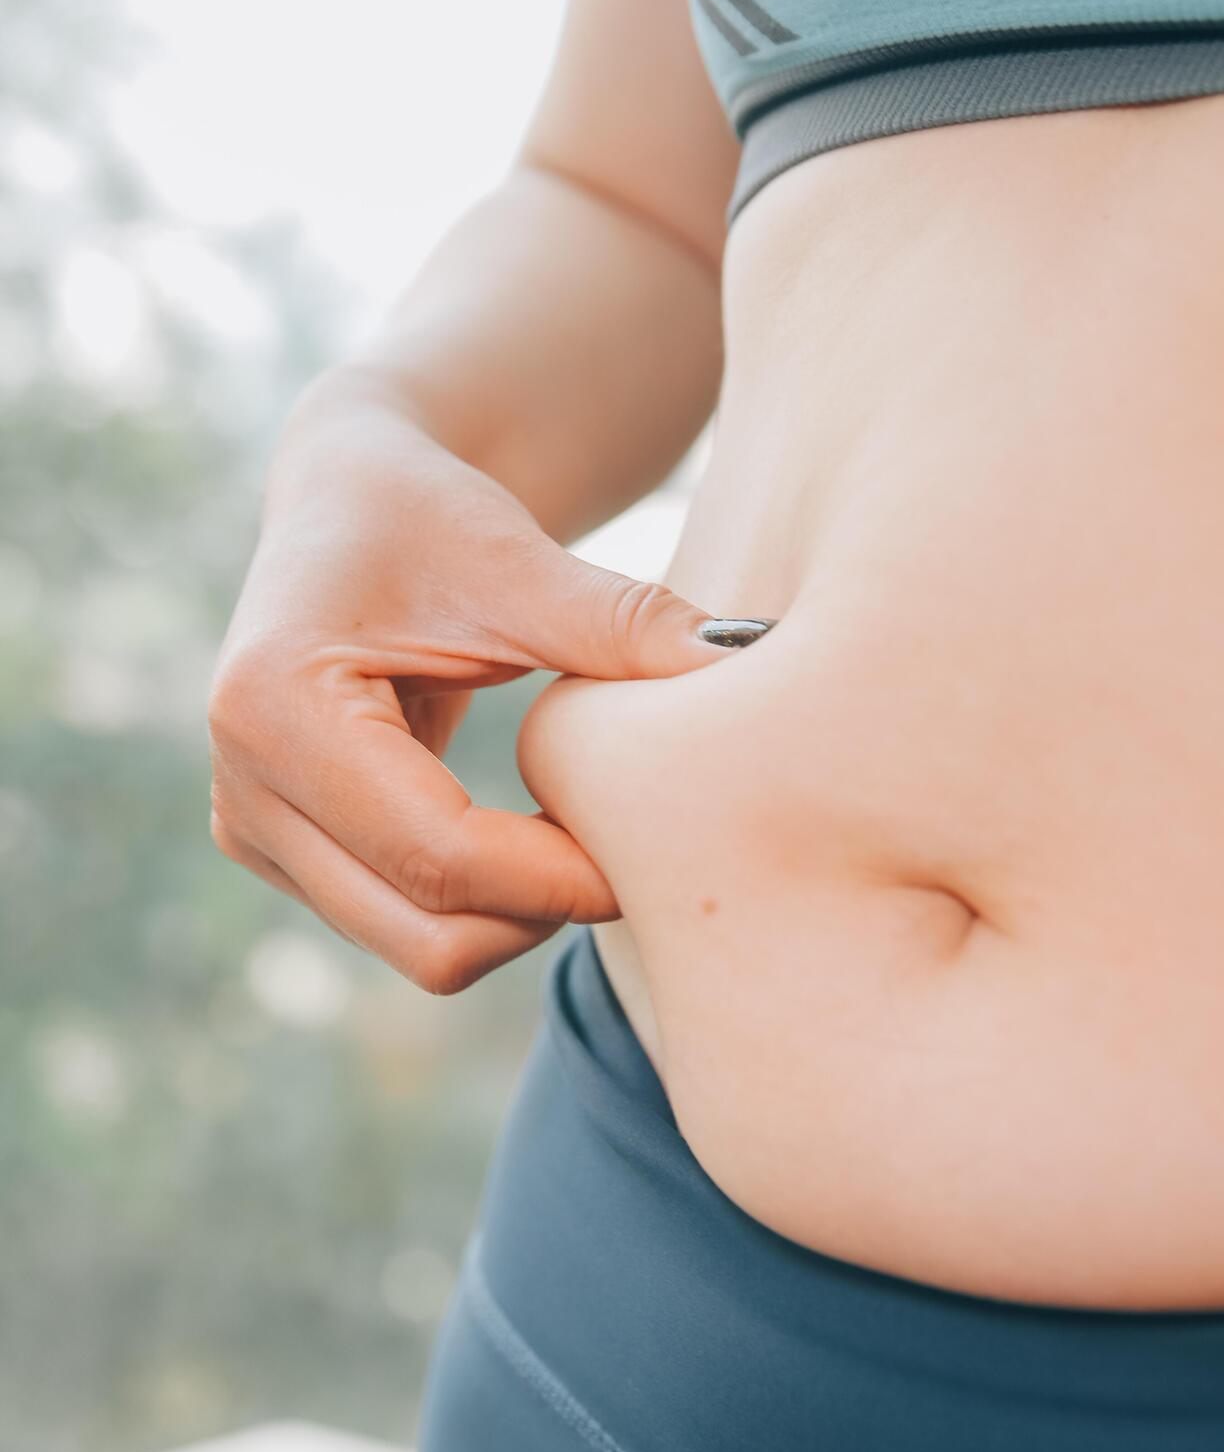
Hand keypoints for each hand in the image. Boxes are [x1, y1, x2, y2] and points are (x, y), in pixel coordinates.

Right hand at [208, 388, 725, 993]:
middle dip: (548, 912)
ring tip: (589, 827)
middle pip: (428, 935)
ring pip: (422, 950)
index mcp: (277, 708)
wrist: (350, 501)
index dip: (562, 875)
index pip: (439, 855)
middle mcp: (243, 788)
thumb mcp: (522, 560)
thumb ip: (626, 625)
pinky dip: (489, 905)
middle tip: (635, 845)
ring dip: (522, 915)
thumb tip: (752, 661)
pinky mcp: (287, 854)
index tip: (653, 845)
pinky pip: (409, 927)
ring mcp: (254, 832)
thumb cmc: (431, 516)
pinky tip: (536, 833)